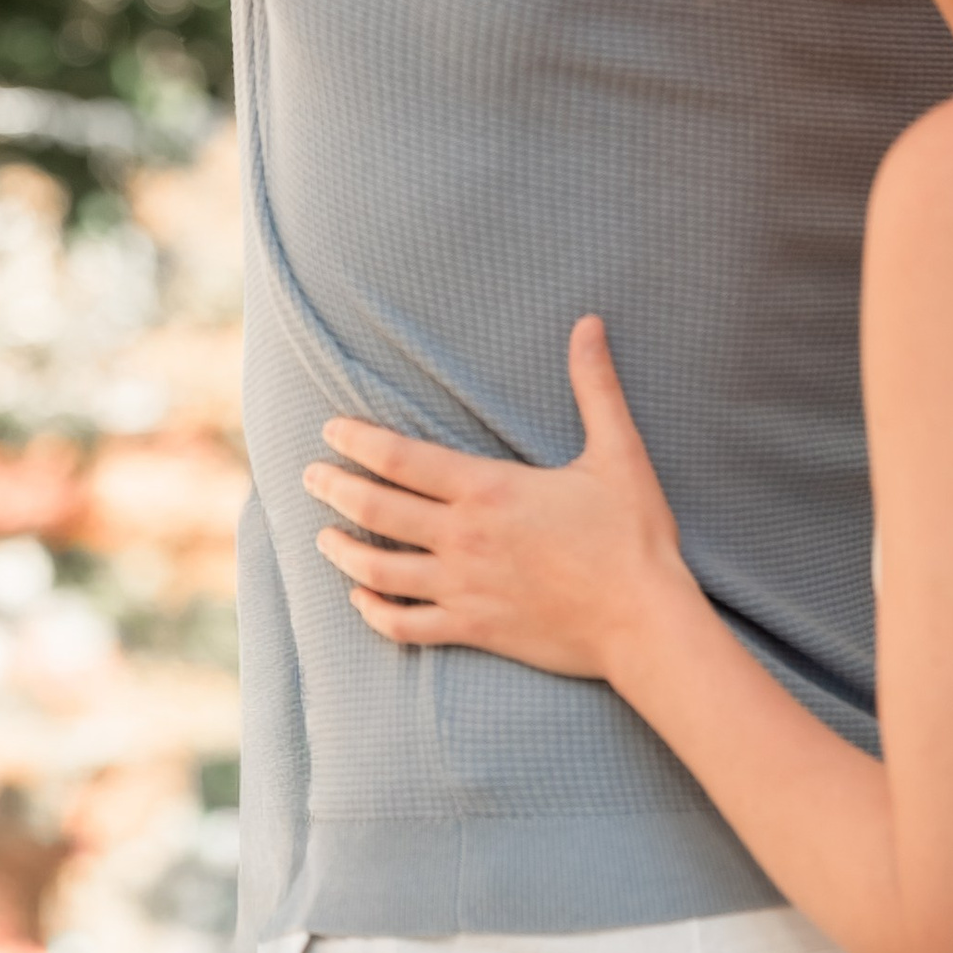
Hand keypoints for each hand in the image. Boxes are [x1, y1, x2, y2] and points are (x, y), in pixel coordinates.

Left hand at [304, 318, 692, 680]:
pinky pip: (406, 625)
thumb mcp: (618, 452)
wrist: (644, 621)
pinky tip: (361, 600)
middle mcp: (463, 538)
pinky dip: (374, 612)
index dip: (357, 440)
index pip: (400, 458)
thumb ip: (595, 385)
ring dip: (343, 551)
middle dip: (334, 488)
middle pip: (376, 508)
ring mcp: (463, 588)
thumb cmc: (633, 536)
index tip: (331, 429)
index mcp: (487, 489)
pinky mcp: (473, 629)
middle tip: (308, 476)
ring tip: (323, 537)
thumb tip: (589, 323)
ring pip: (379, 569)